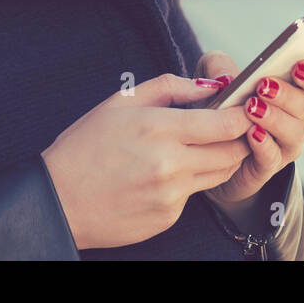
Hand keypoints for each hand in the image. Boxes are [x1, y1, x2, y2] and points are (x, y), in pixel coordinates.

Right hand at [40, 73, 251, 249]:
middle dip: (239, 137)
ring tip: (202, 146)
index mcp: (158, 128)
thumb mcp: (121, 102)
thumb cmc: (84, 146)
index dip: (243, 115)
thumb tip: (211, 85)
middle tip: (232, 126)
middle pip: (232, 151)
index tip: (245, 108)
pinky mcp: (168, 217)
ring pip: (219, 174)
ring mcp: (171, 195)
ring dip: (221, 158)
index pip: (225, 123)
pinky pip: (194, 194)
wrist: (58, 200)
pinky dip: (189, 181)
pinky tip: (164, 174)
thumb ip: (170, 87)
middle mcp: (170, 164)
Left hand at [192, 51, 303, 217]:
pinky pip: (272, 158)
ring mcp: (284, 147)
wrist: (207, 150)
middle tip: (264, 86)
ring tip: (253, 108)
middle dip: (287, 95)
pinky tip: (252, 133)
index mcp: (293, 94)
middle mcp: (296, 121)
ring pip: (295, 134)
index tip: (298, 67)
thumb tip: (227, 78)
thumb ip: (219, 66)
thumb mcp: (216, 77)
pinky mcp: (266, 167)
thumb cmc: (220, 106)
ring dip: (275, 119)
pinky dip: (264, 145)